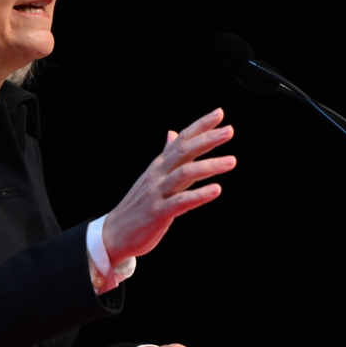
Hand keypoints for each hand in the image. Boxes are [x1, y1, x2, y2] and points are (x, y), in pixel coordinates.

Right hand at [102, 108, 234, 260]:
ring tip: (231, 161)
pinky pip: (181, 201)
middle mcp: (158, 174)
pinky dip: (199, 195)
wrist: (114, 233)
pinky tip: (216, 190)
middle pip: (183, 151)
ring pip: (184, 174)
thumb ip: (166, 155)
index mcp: (159, 165)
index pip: (181, 139)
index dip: (200, 126)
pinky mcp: (159, 213)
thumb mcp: (153, 176)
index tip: (219, 113)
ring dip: (209, 166)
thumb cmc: (138, 204)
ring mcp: (157, 193)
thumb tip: (172, 133)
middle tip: (230, 130)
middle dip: (207, 139)